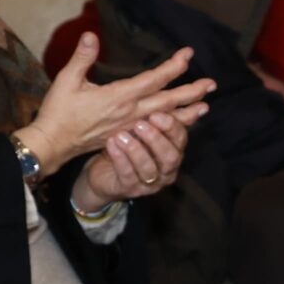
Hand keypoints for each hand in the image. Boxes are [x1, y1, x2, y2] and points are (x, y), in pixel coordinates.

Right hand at [17, 34, 214, 175]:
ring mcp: (130, 127)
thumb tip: (91, 35)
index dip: (173, 66)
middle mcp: (130, 113)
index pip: (154, 79)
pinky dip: (173, 127)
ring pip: (166, 119)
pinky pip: (157, 132)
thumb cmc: (59, 111)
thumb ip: (82, 57)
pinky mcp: (127, 136)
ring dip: (188, 112)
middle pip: (168, 101)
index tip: (188, 54)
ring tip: (206, 106)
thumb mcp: (67, 80)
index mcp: (118, 96)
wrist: (53, 143)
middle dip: (191, 91)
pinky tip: (181, 125)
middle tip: (212, 83)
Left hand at [74, 112, 190, 205]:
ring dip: (136, 150)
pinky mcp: (129, 189)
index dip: (171, 127)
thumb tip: (174, 94)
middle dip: (156, 139)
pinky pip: (127, 174)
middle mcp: (166, 170)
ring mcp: (149, 183)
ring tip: (121, 135)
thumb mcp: (141, 130)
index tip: (157, 113)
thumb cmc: (126, 146)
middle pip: (170, 156)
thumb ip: (157, 117)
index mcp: (173, 152)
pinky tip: (111, 145)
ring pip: (149, 168)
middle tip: (141, 123)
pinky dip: (120, 158)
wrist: (103, 173)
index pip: (180, 139)